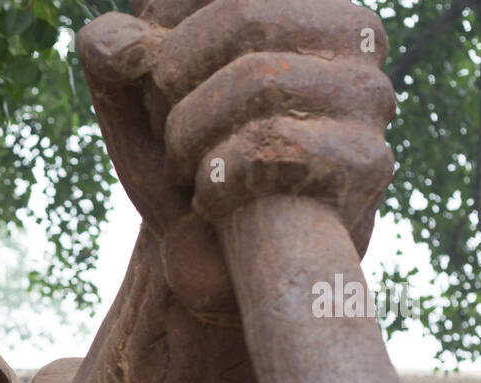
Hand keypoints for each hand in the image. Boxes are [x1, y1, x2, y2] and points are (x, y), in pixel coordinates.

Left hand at [77, 0, 395, 312]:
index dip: (166, 36)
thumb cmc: (177, 161)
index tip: (158, 84)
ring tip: (194, 171)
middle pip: (238, 16)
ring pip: (258, 79)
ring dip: (192, 139)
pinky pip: (274, 146)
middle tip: (172, 137)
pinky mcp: (369, 162)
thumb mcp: (130, 99)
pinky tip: (220, 199)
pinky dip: (221, 179)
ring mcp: (369, 95)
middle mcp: (350, 30)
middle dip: (176, 85)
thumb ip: (111, 52)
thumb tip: (124, 48)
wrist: (208, 259)